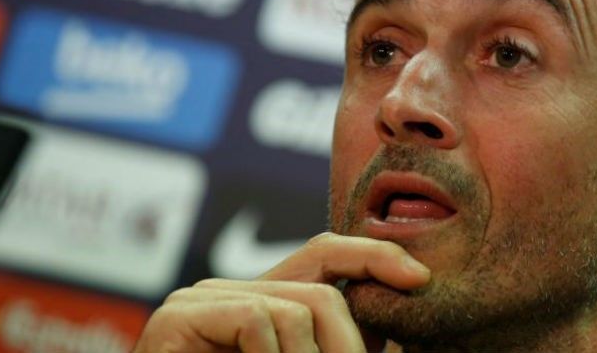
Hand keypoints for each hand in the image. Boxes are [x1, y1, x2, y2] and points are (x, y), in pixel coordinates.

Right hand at [131, 233, 430, 352]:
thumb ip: (338, 343)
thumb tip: (401, 318)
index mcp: (260, 302)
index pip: (326, 253)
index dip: (376, 256)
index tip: (419, 280)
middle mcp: (228, 289)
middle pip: (322, 291)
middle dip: (351, 345)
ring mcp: (198, 298)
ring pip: (297, 310)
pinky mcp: (177, 315)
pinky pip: (258, 320)